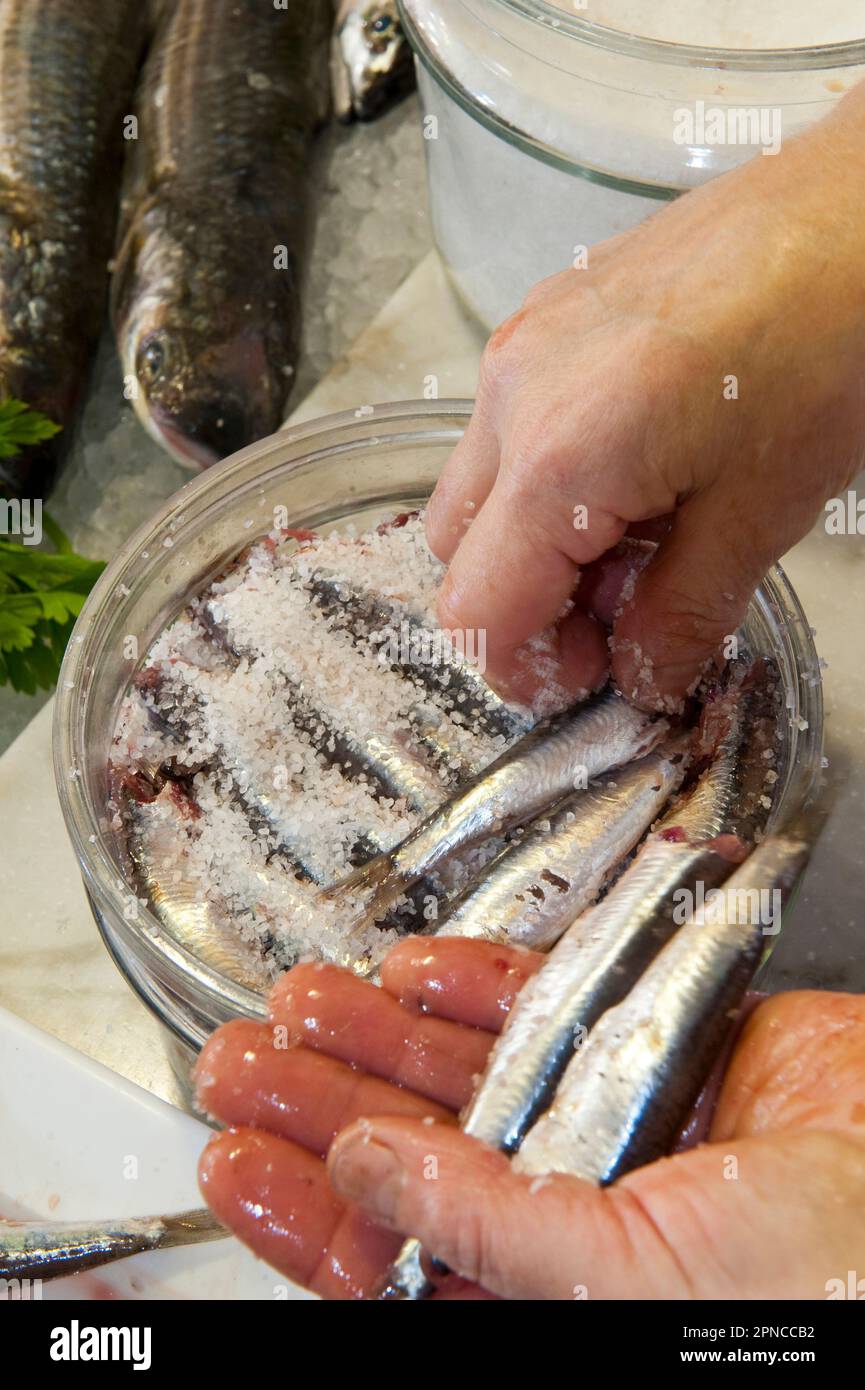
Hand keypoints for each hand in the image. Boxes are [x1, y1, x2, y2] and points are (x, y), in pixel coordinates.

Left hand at [196, 938, 864, 1299]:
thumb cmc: (809, 1291)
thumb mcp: (617, 1286)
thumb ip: (484, 1226)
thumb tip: (365, 1176)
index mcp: (542, 1289)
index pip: (387, 1256)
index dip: (304, 1209)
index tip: (236, 1157)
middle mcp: (564, 1207)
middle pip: (409, 1152)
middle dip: (321, 1103)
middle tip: (243, 1063)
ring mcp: (606, 1120)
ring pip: (464, 1069)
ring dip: (381, 1034)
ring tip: (305, 1003)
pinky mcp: (652, 1041)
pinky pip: (547, 1004)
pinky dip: (482, 983)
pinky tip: (415, 973)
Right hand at [426, 83, 864, 711]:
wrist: (854, 205)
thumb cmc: (826, 339)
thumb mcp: (761, 516)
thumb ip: (681, 617)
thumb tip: (641, 675)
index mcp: (555, 462)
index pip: (477, 613)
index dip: (528, 669)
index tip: (592, 676)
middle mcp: (512, 397)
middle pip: (455, 556)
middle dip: (525, 607)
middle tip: (620, 614)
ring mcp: (521, 346)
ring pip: (478, 491)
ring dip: (537, 543)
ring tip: (639, 536)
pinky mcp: (546, 315)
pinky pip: (508, 425)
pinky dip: (551, 478)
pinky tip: (638, 467)